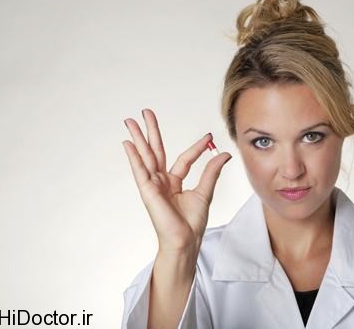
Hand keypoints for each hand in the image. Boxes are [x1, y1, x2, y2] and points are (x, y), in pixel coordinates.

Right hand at [122, 108, 231, 255]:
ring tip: (130, 121)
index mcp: (174, 182)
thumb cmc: (192, 223)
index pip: (184, 159)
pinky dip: (134, 157)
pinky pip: (140, 170)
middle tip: (146, 112)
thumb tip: (224, 154)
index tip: (209, 137)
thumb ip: (211, 171)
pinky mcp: (147, 191)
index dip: (197, 147)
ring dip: (138, 138)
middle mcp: (161, 181)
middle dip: (151, 131)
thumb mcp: (205, 192)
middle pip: (155, 151)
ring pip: (145, 156)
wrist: (185, 240)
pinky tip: (129, 143)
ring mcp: (153, 185)